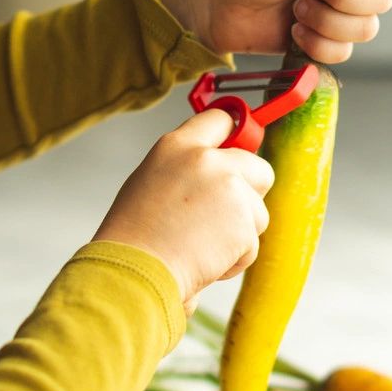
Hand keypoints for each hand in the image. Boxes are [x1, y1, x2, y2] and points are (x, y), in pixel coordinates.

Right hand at [92, 110, 274, 311]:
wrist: (134, 271)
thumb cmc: (133, 237)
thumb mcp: (150, 181)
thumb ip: (186, 169)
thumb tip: (216, 170)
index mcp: (177, 146)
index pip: (220, 120)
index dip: (236, 137)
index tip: (243, 146)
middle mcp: (206, 160)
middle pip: (258, 168)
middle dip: (250, 194)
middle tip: (223, 216)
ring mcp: (229, 188)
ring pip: (258, 211)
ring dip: (239, 233)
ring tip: (201, 246)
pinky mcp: (244, 221)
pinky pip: (253, 243)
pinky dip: (236, 258)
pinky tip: (205, 260)